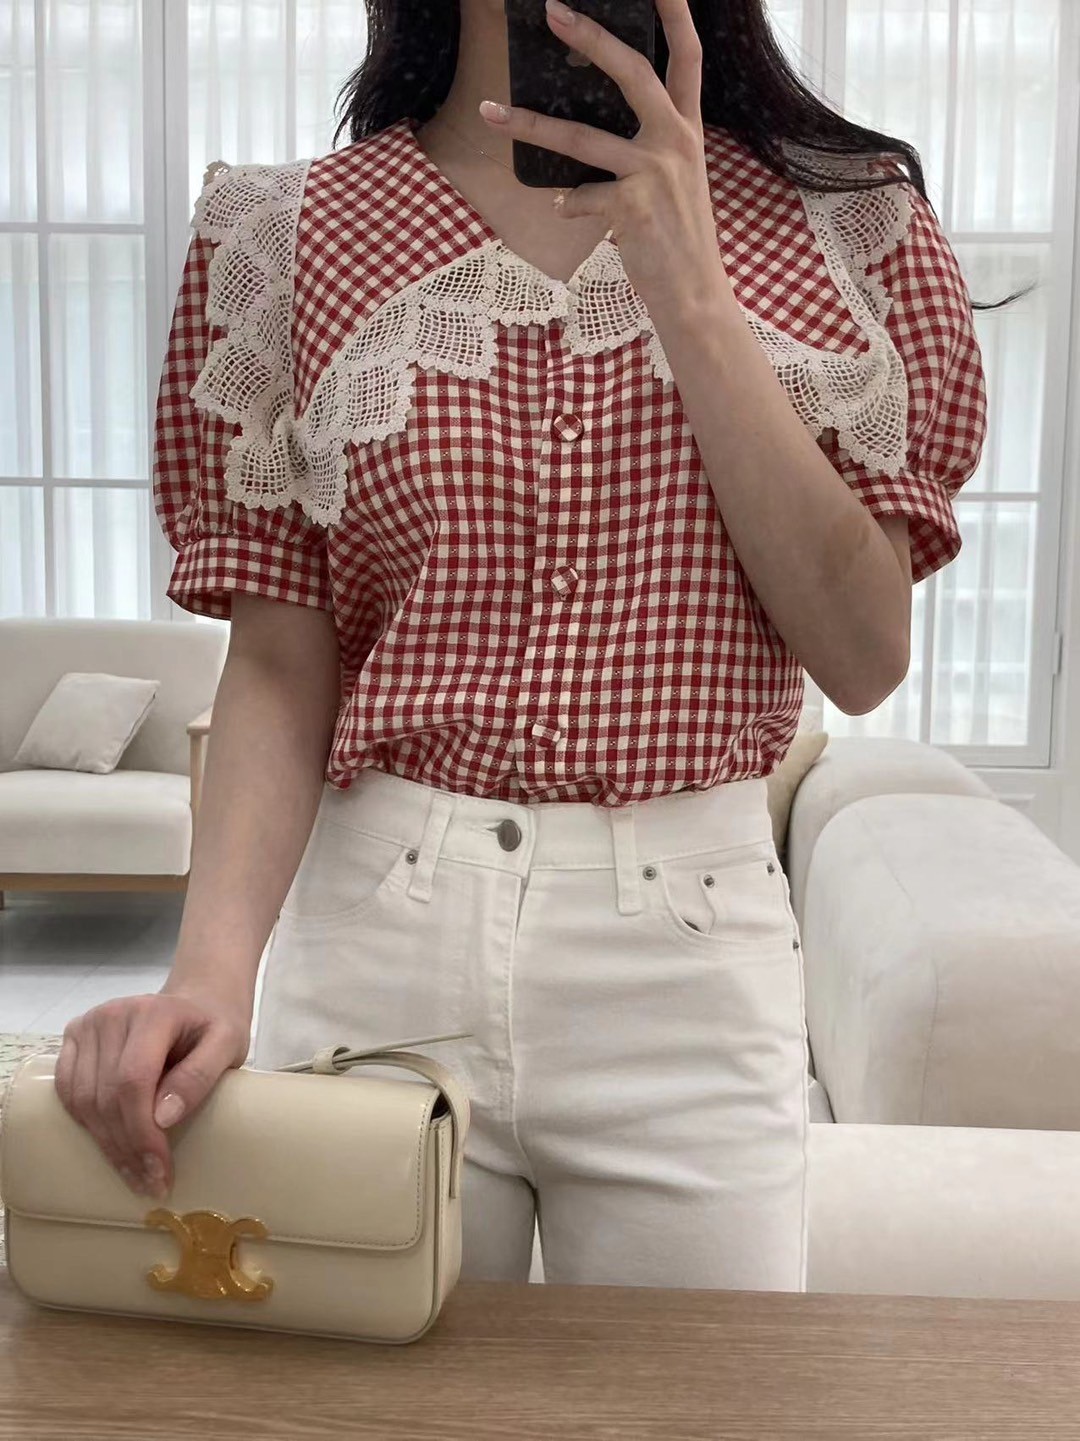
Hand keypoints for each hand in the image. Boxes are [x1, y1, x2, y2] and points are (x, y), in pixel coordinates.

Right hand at [54, 988, 252, 1200]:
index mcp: (154, 1012)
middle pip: (106, 1096)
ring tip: (134, 1174)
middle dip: (127, 1148)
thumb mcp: (228, 1045)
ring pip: (84, 1100)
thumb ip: (201, 1074)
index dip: (142, 1132)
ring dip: (107, 1144)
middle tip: (151, 1184)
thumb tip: (164, 1117)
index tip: (160, 1171)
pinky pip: (69, 1091)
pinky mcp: (74, 1037)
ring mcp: (88, 1025)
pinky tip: (112, 1146)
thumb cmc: (214, 1028)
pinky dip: (87, 1124)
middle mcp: (113, 1014)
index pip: (134, 1081)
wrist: (196, 1004)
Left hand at [480, 0, 726, 315]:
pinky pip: (581, 197)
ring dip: (528, 124)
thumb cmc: (679, 239)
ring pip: (580, 137)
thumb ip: (650, 149)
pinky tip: (563, 208)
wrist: (694, 295)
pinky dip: (568, 203)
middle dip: (589, 38)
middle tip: (551, 9)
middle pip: (631, 72)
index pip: (686, 56)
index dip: (675, 12)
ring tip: (489, 111)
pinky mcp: (631, 207)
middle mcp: (675, 141)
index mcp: (689, 129)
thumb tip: (598, 132)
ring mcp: (654, 172)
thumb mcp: (678, 182)